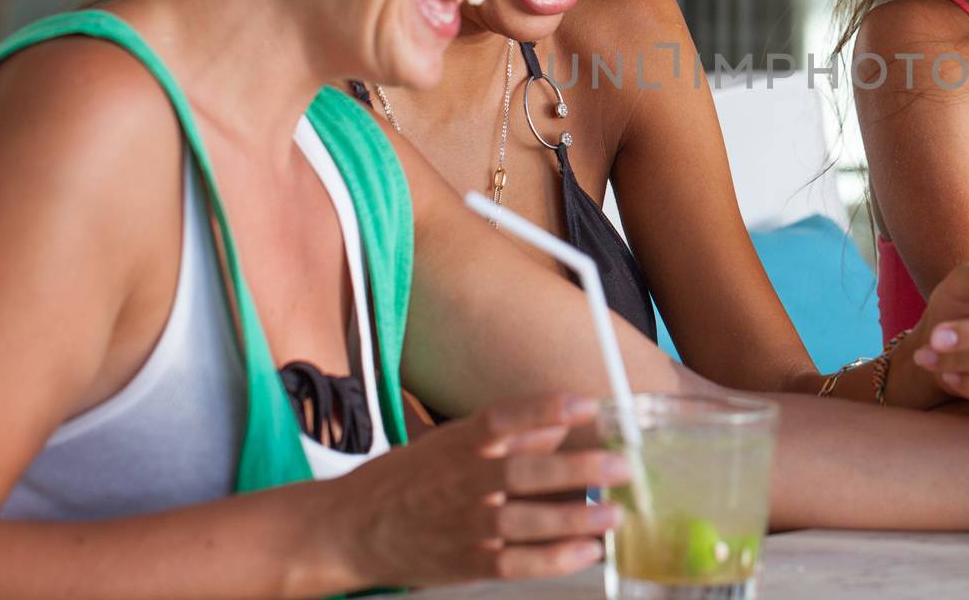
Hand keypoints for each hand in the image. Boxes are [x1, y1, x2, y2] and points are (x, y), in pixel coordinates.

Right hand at [334, 395, 627, 587]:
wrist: (348, 530)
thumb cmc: (408, 480)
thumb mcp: (450, 444)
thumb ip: (508, 436)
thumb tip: (560, 426)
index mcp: (458, 442)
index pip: (504, 417)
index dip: (545, 409)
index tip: (586, 405)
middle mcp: (461, 480)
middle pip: (522, 471)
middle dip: (575, 469)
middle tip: (621, 467)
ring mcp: (462, 524)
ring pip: (523, 522)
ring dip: (572, 519)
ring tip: (613, 514)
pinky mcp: (464, 562)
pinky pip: (514, 563)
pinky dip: (552, 559)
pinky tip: (586, 552)